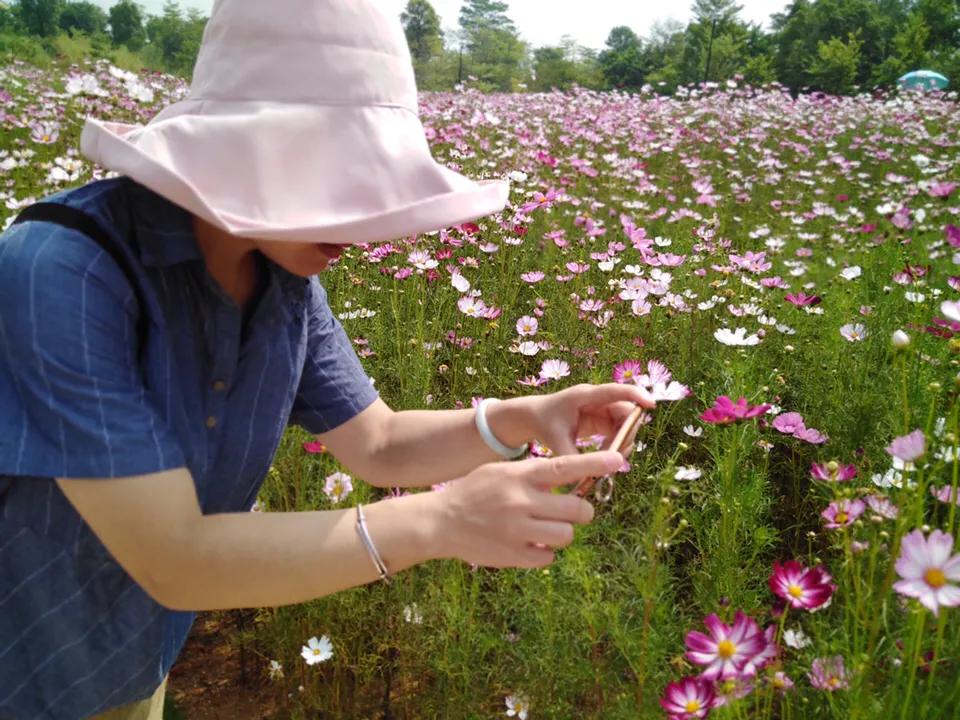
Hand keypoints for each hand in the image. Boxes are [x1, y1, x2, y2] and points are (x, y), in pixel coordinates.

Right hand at [437, 450, 623, 567]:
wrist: (441, 521)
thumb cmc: (476, 491)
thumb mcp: (502, 471)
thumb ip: (534, 474)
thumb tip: (573, 479)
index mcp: (520, 475)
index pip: (565, 467)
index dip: (595, 464)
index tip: (618, 460)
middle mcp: (522, 502)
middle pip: (577, 509)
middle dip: (581, 511)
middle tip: (572, 511)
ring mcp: (518, 531)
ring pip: (566, 536)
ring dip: (563, 533)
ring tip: (546, 529)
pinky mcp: (514, 556)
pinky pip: (549, 558)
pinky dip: (545, 553)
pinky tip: (529, 544)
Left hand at [523, 383, 654, 456]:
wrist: (533, 418)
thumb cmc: (543, 422)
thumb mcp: (555, 441)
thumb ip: (572, 457)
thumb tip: (590, 475)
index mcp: (585, 395)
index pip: (615, 391)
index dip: (635, 395)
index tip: (651, 404)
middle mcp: (597, 399)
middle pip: (626, 410)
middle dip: (628, 431)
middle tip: (619, 453)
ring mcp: (601, 409)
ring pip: (625, 423)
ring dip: (623, 440)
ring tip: (607, 458)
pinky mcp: (602, 420)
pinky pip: (618, 431)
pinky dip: (616, 444)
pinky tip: (605, 456)